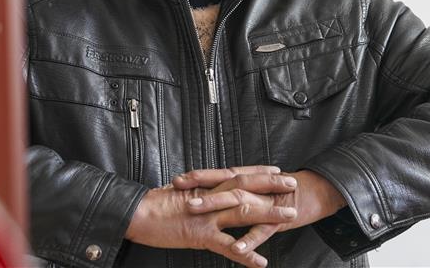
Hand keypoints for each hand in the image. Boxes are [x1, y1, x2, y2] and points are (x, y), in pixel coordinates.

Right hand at [125, 165, 296, 266]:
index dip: (259, 172)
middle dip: (271, 186)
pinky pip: (227, 246)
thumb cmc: (155, 204)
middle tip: (292, 184)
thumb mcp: (180, 193)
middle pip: (247, 188)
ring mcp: (208, 216)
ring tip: (288, 216)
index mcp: (206, 186)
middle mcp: (211, 197)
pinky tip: (260, 261)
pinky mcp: (200, 235)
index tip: (277, 170)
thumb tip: (207, 190)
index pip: (238, 174)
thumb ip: (198, 191)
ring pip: (244, 212)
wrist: (137, 213)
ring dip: (269, 214)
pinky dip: (245, 253)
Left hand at [174, 168, 347, 258]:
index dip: (199, 177)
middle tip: (177, 191)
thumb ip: (242, 190)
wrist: (319, 191)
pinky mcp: (278, 220)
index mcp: (250, 182)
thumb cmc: (289, 191)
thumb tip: (219, 193)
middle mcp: (254, 190)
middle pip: (224, 185)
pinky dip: (249, 240)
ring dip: (215, 206)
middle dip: (199, 188)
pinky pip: (262, 231)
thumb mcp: (261, 189)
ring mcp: (265, 204)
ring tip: (195, 213)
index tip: (177, 179)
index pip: (220, 175)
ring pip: (238, 204)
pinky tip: (238, 249)